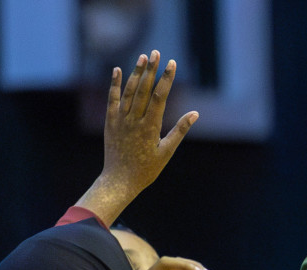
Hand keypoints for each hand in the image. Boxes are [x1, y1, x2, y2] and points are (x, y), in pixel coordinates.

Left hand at [75, 52, 198, 225]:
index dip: (166, 78)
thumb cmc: (147, 169)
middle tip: (157, 52)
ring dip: (136, 73)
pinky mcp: (110, 121)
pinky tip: (118, 70)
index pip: (160, 96)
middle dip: (151, 69)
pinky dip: (115, 84)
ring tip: (142, 57)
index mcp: (150, 126)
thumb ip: (180, 130)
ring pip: (129, 91)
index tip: (172, 63)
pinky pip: (113, 99)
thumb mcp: (167, 151)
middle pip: (144, 89)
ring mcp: (121, 119)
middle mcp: (134, 120)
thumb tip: (195, 114)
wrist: (120, 180)